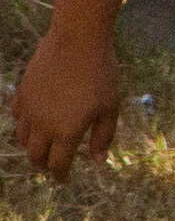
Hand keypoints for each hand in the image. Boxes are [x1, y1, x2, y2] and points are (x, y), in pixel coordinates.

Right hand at [14, 11, 123, 177]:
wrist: (77, 41)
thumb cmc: (100, 73)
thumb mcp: (110, 106)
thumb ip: (103, 136)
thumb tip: (97, 160)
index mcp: (66, 132)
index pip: (58, 164)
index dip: (60, 175)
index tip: (63, 180)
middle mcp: (43, 126)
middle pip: (36, 156)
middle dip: (43, 165)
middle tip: (49, 167)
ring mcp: (29, 110)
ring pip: (23, 139)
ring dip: (31, 148)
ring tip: (41, 148)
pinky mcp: (22, 94)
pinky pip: (17, 117)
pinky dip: (23, 125)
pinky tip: (31, 122)